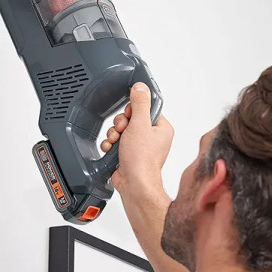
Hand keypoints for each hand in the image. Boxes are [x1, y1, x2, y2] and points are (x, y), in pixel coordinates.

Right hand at [100, 82, 173, 196]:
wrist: (134, 184)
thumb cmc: (142, 160)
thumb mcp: (140, 125)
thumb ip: (140, 103)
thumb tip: (140, 87)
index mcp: (161, 128)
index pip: (146, 108)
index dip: (134, 110)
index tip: (130, 115)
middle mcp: (152, 137)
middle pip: (131, 118)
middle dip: (121, 124)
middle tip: (122, 130)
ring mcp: (140, 146)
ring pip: (121, 130)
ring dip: (114, 134)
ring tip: (116, 142)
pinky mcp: (128, 154)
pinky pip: (116, 142)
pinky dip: (111, 145)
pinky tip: (111, 149)